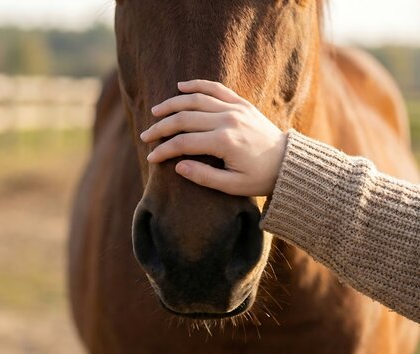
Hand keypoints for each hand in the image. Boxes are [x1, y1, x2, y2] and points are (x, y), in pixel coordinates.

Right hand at [140, 80, 286, 196]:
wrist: (289, 163)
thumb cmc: (260, 178)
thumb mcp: (233, 186)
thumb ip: (203, 176)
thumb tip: (177, 166)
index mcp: (224, 142)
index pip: (183, 142)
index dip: (164, 150)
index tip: (151, 157)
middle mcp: (228, 120)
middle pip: (184, 118)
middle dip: (161, 127)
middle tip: (146, 135)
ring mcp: (235, 109)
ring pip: (196, 99)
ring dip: (172, 104)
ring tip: (156, 112)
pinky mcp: (241, 103)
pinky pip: (216, 89)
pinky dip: (197, 85)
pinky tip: (181, 86)